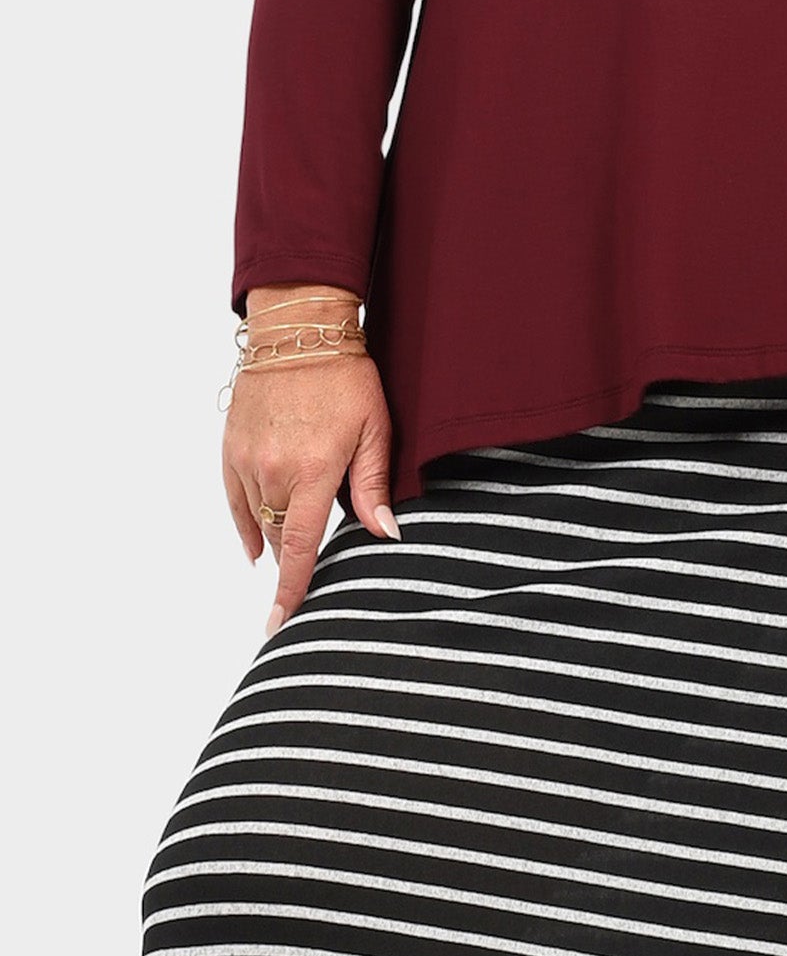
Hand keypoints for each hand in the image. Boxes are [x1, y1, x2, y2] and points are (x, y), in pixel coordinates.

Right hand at [222, 352, 401, 634]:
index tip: (281, 624)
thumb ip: (374, 486)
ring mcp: (246, 460)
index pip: (300, 546)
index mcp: (313, 470)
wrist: (297, 331)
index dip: (293, 590)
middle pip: (281, 537)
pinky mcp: (230, 447)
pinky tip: (255, 544)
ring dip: (276, 538)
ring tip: (292, 552)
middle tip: (311, 576)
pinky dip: (247, 523)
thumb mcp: (374, 428)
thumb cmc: (345, 377)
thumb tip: (385, 534)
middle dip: (294, 560)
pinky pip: (235, 500)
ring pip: (259, 521)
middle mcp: (273, 471)